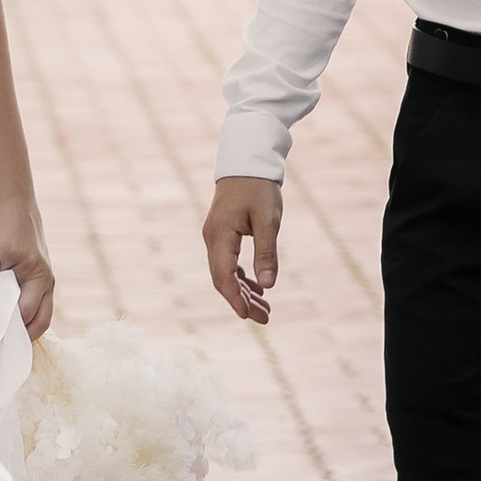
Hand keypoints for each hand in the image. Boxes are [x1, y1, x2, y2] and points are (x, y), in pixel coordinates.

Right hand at [0, 195, 53, 338]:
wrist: (16, 202)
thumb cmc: (17, 239)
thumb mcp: (22, 268)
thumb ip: (15, 291)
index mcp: (47, 284)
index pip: (42, 320)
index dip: (26, 336)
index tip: (7, 346)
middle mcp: (42, 276)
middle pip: (24, 313)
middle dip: (2, 327)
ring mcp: (28, 264)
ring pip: (2, 294)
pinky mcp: (10, 251)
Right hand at [203, 177, 282, 321]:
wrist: (247, 161)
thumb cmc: (258, 188)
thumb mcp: (268, 220)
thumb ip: (266, 252)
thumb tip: (268, 286)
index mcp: (220, 235)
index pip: (223, 275)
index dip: (235, 298)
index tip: (248, 316)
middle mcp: (212, 239)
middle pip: (223, 279)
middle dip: (242, 301)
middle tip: (265, 318)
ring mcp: (215, 237)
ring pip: (226, 273)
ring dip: (244, 292)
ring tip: (265, 310)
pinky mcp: (223, 234)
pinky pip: (229, 263)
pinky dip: (242, 278)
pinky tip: (259, 288)